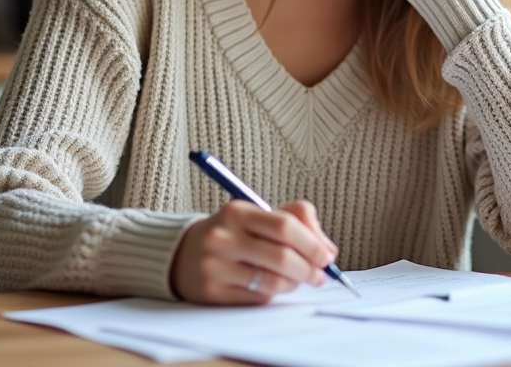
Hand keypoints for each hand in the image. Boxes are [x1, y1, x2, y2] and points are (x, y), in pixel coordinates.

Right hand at [169, 199, 336, 304]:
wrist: (182, 254)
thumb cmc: (232, 233)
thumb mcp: (257, 215)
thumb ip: (296, 220)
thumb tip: (327, 249)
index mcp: (237, 212)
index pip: (285, 226)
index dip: (313, 243)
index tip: (327, 256)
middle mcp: (223, 237)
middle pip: (282, 257)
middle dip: (310, 269)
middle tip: (320, 275)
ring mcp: (215, 266)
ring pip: (273, 282)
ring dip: (294, 284)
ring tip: (298, 280)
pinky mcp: (212, 292)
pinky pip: (258, 298)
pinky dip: (274, 294)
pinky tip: (275, 287)